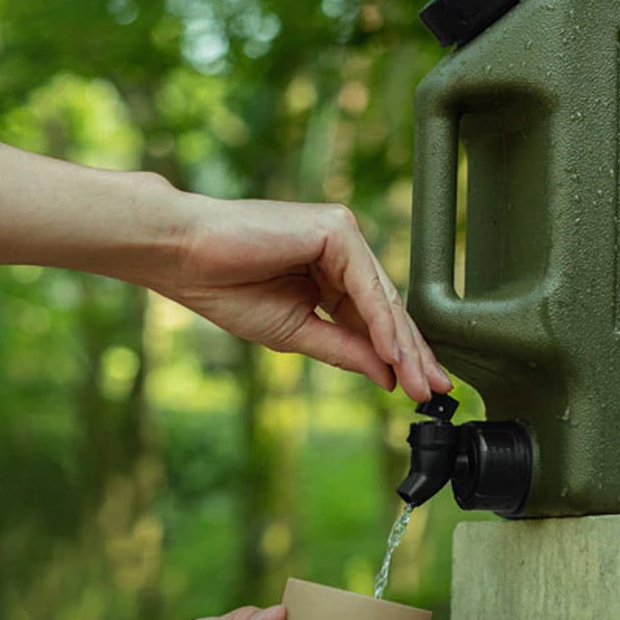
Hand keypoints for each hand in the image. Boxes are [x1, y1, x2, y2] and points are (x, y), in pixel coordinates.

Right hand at [154, 196, 451, 402]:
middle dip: (413, 353)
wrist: (184, 258)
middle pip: (388, 308)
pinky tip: (394, 353)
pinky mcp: (335, 228)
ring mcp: (342, 234)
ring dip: (404, 345)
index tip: (420, 389)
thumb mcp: (295, 332)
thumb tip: (387, 376)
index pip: (376, 317)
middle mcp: (342, 249)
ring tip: (420, 382)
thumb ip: (344, 350)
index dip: (400, 355)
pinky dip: (381, 321)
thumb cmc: (226, 287)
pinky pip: (365, 284)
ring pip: (383, 297)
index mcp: (331, 270)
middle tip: (435, 391)